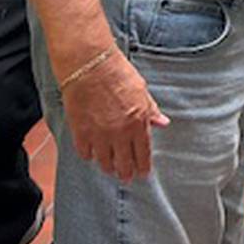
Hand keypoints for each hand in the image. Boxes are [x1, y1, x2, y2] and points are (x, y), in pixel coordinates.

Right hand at [60, 48, 167, 181]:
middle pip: (124, 163)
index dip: (143, 166)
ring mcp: (99, 135)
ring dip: (109, 167)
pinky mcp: (80, 133)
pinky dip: (90, 155)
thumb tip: (163, 123)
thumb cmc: (118, 74)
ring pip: (105, 162)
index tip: (143, 173)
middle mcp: (120, 133)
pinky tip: (92, 154)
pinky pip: (86, 153)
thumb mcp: (142, 90)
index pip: (143, 153)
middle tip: (127, 177)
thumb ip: (151, 110)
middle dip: (126, 173)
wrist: (90, 66)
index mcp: (139, 122)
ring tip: (111, 169)